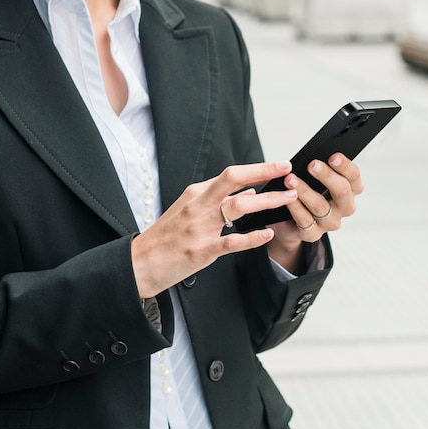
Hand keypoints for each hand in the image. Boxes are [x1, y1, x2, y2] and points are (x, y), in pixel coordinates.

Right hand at [131, 161, 299, 298]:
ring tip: (287, 199)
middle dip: (263, 172)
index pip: (230, 175)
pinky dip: (251, 238)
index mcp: (195, 193)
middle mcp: (197, 205)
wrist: (140, 262)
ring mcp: (199, 227)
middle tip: (287, 171)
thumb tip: (249, 191)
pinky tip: (267, 234)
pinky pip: (230, 241)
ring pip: (237, 206)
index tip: (279, 166)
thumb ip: (217, 200)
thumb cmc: (166, 237)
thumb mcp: (188, 211)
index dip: (257, 169)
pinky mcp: (200, 250)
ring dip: (265, 201)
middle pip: (233, 179)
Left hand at [269, 153, 363, 248]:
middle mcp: (344, 207)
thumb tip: (312, 158)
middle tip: (312, 165)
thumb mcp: (313, 179)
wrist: (288, 222)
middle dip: (327, 176)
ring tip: (290, 179)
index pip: (354, 177)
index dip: (345, 166)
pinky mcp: (312, 234)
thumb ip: (317, 169)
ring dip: (305, 191)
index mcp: (350, 191)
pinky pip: (304, 220)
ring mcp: (329, 222)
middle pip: (342, 191)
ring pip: (320, 206)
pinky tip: (287, 197)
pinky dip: (295, 207)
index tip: (333, 156)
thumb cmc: (305, 192)